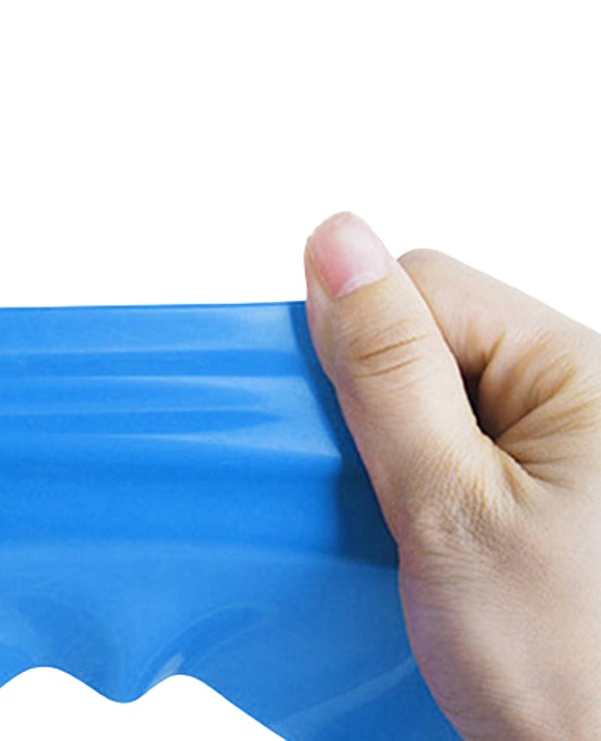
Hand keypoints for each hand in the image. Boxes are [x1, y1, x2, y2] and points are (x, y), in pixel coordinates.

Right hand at [304, 212, 600, 739]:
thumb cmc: (575, 671)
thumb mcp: (450, 508)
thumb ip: (387, 370)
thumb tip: (335, 240)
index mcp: (579, 367)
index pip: (424, 286)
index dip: (356, 340)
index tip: (338, 427)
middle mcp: (582, 387)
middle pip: (429, 333)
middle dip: (377, 402)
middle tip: (381, 495)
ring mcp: (569, 436)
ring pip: (434, 387)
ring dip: (395, 445)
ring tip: (403, 525)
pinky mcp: (551, 480)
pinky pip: (458, 436)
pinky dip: (419, 475)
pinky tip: (422, 532)